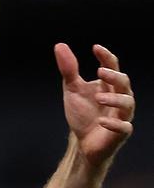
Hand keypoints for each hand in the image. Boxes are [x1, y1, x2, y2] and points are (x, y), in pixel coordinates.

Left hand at [54, 43, 134, 167]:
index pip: (112, 66)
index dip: (106, 57)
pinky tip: (101, 121)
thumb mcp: (72, 90)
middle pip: (124, 83)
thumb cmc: (83, 113)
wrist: (84, 142)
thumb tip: (59, 45)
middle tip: (100, 72)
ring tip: (99, 98)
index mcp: (108, 85)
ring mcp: (121, 116)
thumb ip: (69, 70)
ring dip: (115, 99)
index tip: (95, 48)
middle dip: (114, 76)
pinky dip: (114, 124)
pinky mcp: (120, 133)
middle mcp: (119, 97)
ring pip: (128, 104)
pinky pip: (124, 127)